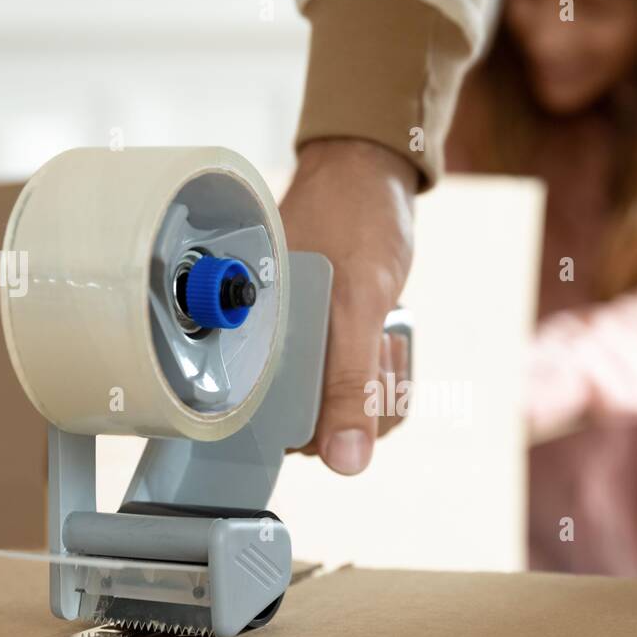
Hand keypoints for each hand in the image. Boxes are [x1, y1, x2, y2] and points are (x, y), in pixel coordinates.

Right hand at [280, 139, 417, 473]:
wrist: (371, 173)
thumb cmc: (354, 220)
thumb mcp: (359, 307)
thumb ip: (348, 386)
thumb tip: (345, 463)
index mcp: (251, 347)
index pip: (276, 434)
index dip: (326, 427)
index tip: (356, 377)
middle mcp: (268, 355)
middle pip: (318, 433)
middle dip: (362, 401)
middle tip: (374, 346)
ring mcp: (299, 353)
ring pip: (345, 416)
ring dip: (379, 386)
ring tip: (380, 334)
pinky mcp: (327, 349)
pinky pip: (360, 394)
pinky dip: (384, 376)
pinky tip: (385, 338)